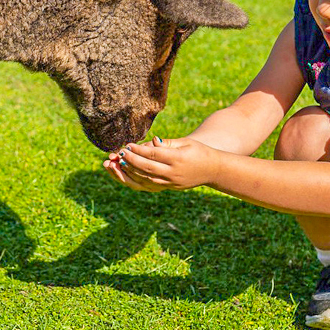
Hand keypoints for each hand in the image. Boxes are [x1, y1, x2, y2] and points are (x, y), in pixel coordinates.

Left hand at [102, 137, 218, 192]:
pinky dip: (135, 181)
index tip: (127, 145)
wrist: (213, 170)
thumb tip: (152, 141)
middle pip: (147, 168)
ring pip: (145, 180)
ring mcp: (171, 183)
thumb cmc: (198, 151)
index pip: (154, 155)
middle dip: (130, 161)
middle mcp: (173, 173)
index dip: (138, 150)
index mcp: (178, 159)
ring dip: (129, 173)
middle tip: (119, 153)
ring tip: (116, 164)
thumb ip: (167, 143)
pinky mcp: (169, 188)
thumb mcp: (185, 142)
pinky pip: (148, 186)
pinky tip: (124, 174)